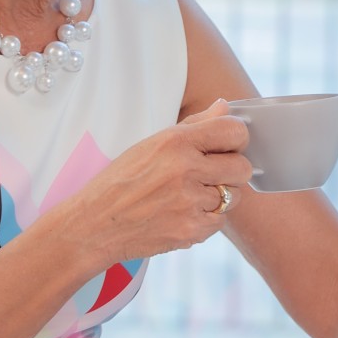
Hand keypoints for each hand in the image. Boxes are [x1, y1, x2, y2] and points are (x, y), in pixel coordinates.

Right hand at [64, 99, 253, 271]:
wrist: (95, 224)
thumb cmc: (121, 181)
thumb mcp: (151, 144)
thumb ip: (194, 125)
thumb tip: (224, 106)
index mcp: (175, 142)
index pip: (233, 131)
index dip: (235, 138)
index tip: (226, 145)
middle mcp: (186, 170)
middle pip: (242, 167)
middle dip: (232, 169)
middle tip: (213, 172)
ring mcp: (190, 203)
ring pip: (234, 196)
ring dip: (219, 196)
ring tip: (191, 194)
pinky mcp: (191, 231)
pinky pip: (219, 221)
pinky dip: (207, 218)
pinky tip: (183, 212)